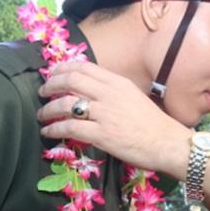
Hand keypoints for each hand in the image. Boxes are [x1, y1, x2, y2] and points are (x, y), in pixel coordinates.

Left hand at [36, 62, 191, 177]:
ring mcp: (104, 113)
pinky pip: (70, 127)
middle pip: (70, 80)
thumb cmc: (153, 124)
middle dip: (50, 84)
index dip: (63, 68)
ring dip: (48, 108)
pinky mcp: (101, 134)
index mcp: (117, 82)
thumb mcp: (133, 97)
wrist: (167, 143)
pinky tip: (48, 131)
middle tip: (42, 92)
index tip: (53, 73)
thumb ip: (113, 92)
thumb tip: (92, 92)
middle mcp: (109, 94)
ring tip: (41, 114)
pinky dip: (54, 128)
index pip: (84, 67)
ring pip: (65, 103)